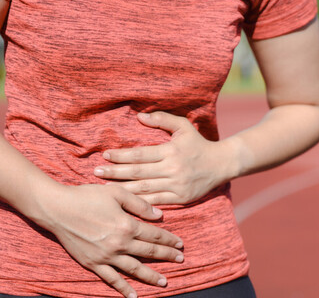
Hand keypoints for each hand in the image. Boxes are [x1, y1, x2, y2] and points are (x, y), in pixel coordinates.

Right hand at [39, 183, 183, 297]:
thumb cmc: (87, 196)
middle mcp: (119, 243)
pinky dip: (123, 289)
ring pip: (134, 269)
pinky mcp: (93, 264)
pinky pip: (111, 279)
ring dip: (151, 276)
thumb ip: (140, 204)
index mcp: (127, 225)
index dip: (169, 240)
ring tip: (164, 282)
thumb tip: (160, 215)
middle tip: (181, 260)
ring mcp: (106, 256)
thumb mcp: (117, 193)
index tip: (180, 244)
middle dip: (167, 256)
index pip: (155, 235)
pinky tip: (134, 296)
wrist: (57, 209)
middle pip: (149, 252)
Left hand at [94, 112, 237, 204]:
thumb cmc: (199, 143)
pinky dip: (139, 203)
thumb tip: (139, 116)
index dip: (121, 155)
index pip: (140, 154)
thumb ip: (162, 119)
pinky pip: (156, 202)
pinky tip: (125, 203)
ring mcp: (177, 185)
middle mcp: (173, 169)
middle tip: (95, 172)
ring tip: (104, 188)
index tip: (105, 155)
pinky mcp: (181, 198)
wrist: (222, 164)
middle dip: (115, 173)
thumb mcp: (184, 126)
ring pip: (144, 189)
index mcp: (171, 151)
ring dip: (122, 189)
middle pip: (138, 173)